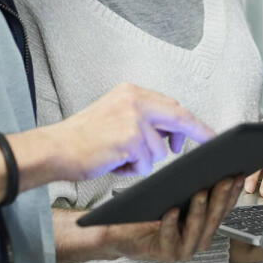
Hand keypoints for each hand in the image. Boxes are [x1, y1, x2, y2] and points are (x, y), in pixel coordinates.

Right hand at [51, 83, 214, 181]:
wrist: (54, 149)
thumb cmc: (81, 138)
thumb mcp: (115, 114)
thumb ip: (143, 118)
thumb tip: (172, 134)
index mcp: (131, 92)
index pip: (171, 104)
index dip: (190, 120)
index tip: (205, 131)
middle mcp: (134, 101)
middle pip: (178, 117)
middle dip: (194, 133)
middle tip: (207, 142)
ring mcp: (134, 119)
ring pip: (159, 150)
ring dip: (143, 161)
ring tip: (118, 157)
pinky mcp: (130, 140)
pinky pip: (145, 165)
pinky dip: (131, 170)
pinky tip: (113, 163)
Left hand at [104, 176, 244, 261]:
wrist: (122, 232)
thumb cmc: (151, 213)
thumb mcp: (177, 198)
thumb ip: (195, 189)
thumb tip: (212, 167)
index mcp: (205, 225)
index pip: (225, 208)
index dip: (233, 192)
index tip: (238, 174)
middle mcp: (198, 239)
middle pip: (214, 218)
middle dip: (221, 198)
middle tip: (225, 180)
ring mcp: (183, 249)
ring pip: (196, 229)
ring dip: (199, 211)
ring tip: (200, 193)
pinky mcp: (165, 254)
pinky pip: (170, 238)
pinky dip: (172, 224)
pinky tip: (171, 211)